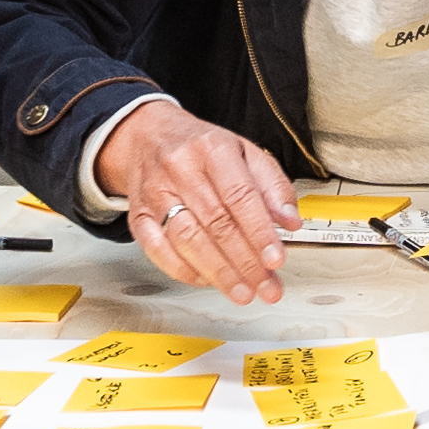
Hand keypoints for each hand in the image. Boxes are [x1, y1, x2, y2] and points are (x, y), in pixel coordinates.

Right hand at [97, 99, 301, 298]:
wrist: (149, 136)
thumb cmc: (201, 148)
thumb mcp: (246, 152)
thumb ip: (273, 186)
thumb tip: (291, 221)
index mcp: (212, 148)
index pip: (240, 195)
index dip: (259, 232)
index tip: (276, 260)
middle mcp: (180, 169)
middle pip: (215, 223)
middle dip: (245, 262)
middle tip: (266, 287)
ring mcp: (155, 193)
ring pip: (187, 240)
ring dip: (218, 273)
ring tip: (243, 292)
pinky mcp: (137, 215)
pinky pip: (157, 250)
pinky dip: (184, 271)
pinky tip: (207, 280)